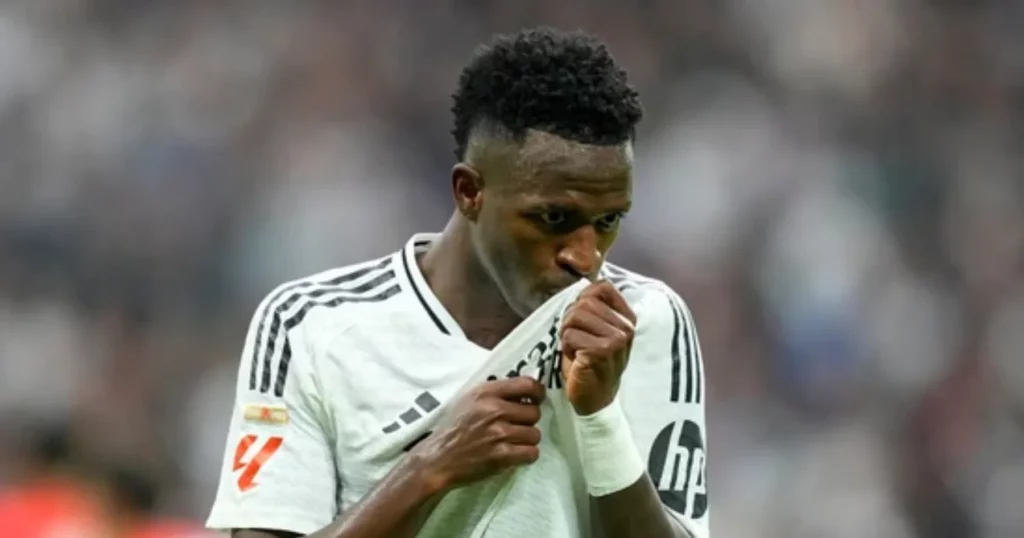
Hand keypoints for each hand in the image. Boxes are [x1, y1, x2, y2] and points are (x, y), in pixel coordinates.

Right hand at [409, 376, 544, 492]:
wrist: (438, 459)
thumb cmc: (455, 428)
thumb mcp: (470, 400)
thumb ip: (496, 394)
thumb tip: (527, 392)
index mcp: (487, 392)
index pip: (528, 384)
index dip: (538, 392)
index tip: (536, 400)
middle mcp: (494, 409)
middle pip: (534, 412)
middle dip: (528, 421)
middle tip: (516, 427)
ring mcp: (499, 433)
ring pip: (535, 434)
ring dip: (527, 440)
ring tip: (513, 443)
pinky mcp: (501, 455)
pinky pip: (531, 453)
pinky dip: (526, 456)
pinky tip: (514, 455)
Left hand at [560, 280, 635, 415]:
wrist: (596, 400)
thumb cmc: (591, 363)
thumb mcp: (597, 331)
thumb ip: (594, 308)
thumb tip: (582, 284)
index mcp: (628, 318)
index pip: (602, 287)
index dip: (582, 299)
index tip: (581, 320)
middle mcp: (626, 327)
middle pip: (584, 302)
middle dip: (570, 319)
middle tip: (574, 339)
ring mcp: (617, 339)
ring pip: (575, 316)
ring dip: (567, 333)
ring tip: (576, 348)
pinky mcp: (602, 351)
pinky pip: (570, 335)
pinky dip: (566, 347)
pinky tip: (576, 359)